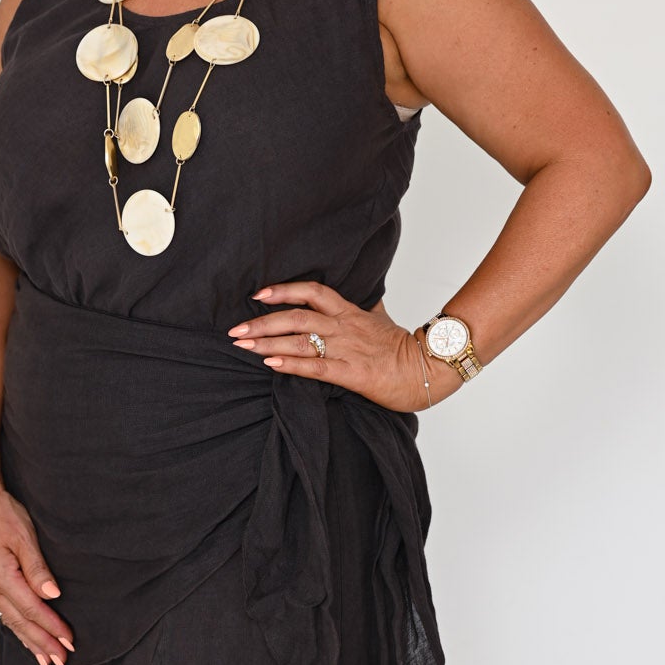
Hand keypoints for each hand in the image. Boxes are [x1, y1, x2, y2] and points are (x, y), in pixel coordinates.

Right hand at [0, 473, 74, 664]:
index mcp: (0, 576)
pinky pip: (4, 610)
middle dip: (41, 643)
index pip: (32, 610)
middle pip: (19, 622)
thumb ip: (37, 567)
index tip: (69, 643)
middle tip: (60, 662)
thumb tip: (52, 595)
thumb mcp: (24, 536)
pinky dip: (17, 626)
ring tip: (45, 659)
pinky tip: (25, 634)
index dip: (51, 628)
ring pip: (10, 619)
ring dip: (29, 640)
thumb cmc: (0, 511)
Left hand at [226, 279, 461, 414]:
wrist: (428, 368)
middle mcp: (344, 327)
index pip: (312, 292)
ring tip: (243, 345)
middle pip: (296, 317)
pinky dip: (291, 364)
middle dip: (262, 322)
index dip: (284, 291)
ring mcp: (347, 349)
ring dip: (268, 342)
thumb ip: (364, 308)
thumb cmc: (403, 347)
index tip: (258, 294)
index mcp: (349, 312)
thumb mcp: (381, 319)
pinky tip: (270, 363)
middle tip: (236, 328)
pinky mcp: (351, 373)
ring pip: (301, 341)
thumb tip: (362, 295)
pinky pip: (315, 367)